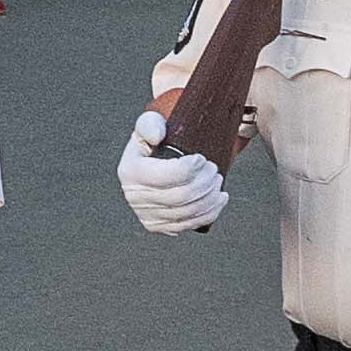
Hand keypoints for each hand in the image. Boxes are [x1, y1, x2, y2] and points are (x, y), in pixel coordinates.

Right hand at [119, 105, 225, 235]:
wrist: (151, 163)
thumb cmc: (154, 141)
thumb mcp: (149, 125)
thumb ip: (151, 124)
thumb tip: (156, 137)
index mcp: (130, 171)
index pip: (166, 176)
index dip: (191, 169)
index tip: (202, 159)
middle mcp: (134, 197)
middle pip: (180, 196)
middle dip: (204, 182)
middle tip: (214, 169)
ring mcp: (146, 215)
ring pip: (188, 212)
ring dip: (210, 197)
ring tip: (217, 180)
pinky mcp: (159, 227)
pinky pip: (189, 224)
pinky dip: (210, 212)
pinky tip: (219, 199)